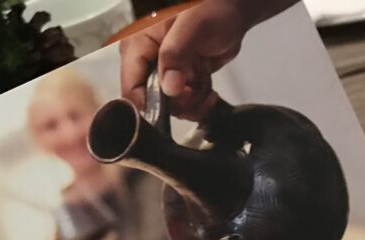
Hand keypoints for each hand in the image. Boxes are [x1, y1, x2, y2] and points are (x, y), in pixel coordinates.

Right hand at [119, 0, 250, 120]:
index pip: (131, 88)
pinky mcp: (180, 79)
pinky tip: (208, 87)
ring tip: (204, 77)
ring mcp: (164, 73)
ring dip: (192, 100)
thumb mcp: (191, 27)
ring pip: (171, 106)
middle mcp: (147, 62)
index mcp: (138, 46)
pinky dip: (199, 100)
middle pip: (153, 102)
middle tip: (196, 85)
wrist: (233, 8)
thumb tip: (169, 88)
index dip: (150, 104)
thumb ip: (175, 55)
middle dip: (178, 101)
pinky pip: (185, 104)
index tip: (175, 103)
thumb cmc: (210, 8)